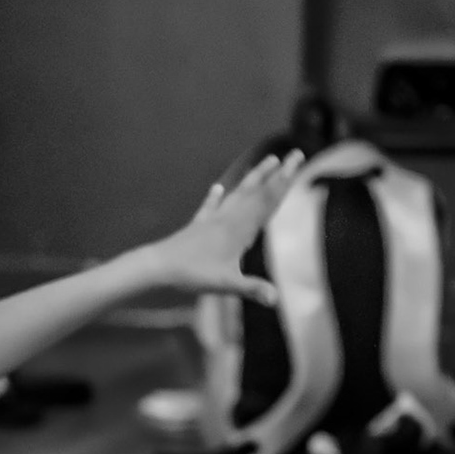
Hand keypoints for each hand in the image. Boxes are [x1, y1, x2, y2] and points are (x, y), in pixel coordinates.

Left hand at [146, 151, 304, 304]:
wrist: (157, 267)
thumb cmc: (192, 275)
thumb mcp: (225, 284)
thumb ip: (252, 289)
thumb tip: (275, 300)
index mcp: (239, 228)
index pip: (268, 200)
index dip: (285, 181)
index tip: (297, 161)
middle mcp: (228, 218)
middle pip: (258, 192)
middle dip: (278, 174)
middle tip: (296, 154)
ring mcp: (212, 221)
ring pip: (238, 194)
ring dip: (254, 178)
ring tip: (268, 161)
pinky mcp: (196, 227)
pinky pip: (209, 209)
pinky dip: (214, 198)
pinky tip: (217, 188)